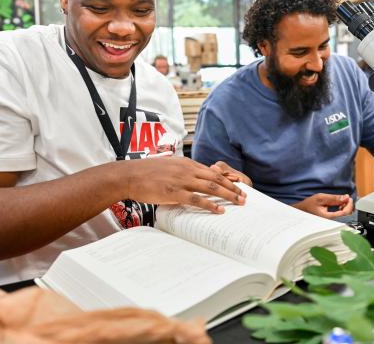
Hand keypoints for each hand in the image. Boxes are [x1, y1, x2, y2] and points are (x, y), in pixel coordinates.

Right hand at [122, 156, 246, 213]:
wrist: (129, 175)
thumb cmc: (146, 172)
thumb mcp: (168, 166)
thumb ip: (181, 171)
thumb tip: (192, 179)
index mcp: (186, 163)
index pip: (212, 171)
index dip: (227, 178)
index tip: (237, 185)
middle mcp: (187, 170)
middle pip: (216, 178)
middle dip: (233, 187)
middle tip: (244, 195)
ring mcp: (181, 181)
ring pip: (211, 187)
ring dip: (227, 195)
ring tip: (238, 202)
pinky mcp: (174, 192)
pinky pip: (196, 199)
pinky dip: (210, 205)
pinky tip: (219, 210)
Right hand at [292, 193, 353, 219]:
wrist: (302, 210)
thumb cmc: (309, 205)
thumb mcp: (321, 198)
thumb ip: (334, 198)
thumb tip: (346, 197)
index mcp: (328, 217)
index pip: (345, 213)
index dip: (349, 205)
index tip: (349, 198)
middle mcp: (331, 221)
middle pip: (347, 215)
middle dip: (348, 205)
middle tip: (346, 198)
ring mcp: (332, 221)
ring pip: (345, 216)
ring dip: (346, 207)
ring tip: (342, 200)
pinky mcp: (332, 220)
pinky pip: (341, 216)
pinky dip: (343, 209)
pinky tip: (339, 205)